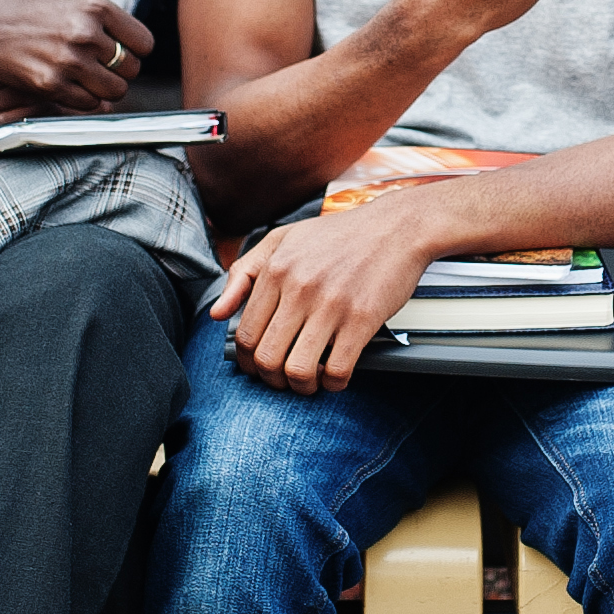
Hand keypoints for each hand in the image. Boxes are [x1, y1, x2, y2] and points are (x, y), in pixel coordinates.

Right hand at [0, 0, 151, 111]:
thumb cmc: (35, 3)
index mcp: (95, 6)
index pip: (144, 42)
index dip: (133, 47)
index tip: (117, 45)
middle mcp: (83, 32)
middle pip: (131, 68)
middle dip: (120, 68)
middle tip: (102, 63)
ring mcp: (67, 60)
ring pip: (114, 89)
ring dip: (107, 87)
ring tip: (91, 76)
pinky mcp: (50, 85)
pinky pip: (90, 104)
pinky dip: (86, 100)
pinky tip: (74, 86)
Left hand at [208, 199, 443, 393]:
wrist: (396, 226)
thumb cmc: (340, 235)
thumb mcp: (283, 239)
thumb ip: (244, 273)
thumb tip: (217, 314)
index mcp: (276, 271)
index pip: (245, 334)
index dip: (248, 361)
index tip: (259, 367)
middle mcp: (299, 288)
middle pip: (266, 358)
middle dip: (271, 379)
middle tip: (283, 378)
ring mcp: (331, 305)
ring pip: (297, 370)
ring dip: (300, 386)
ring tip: (309, 381)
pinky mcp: (362, 318)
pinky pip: (337, 369)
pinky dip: (333, 383)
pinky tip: (335, 376)